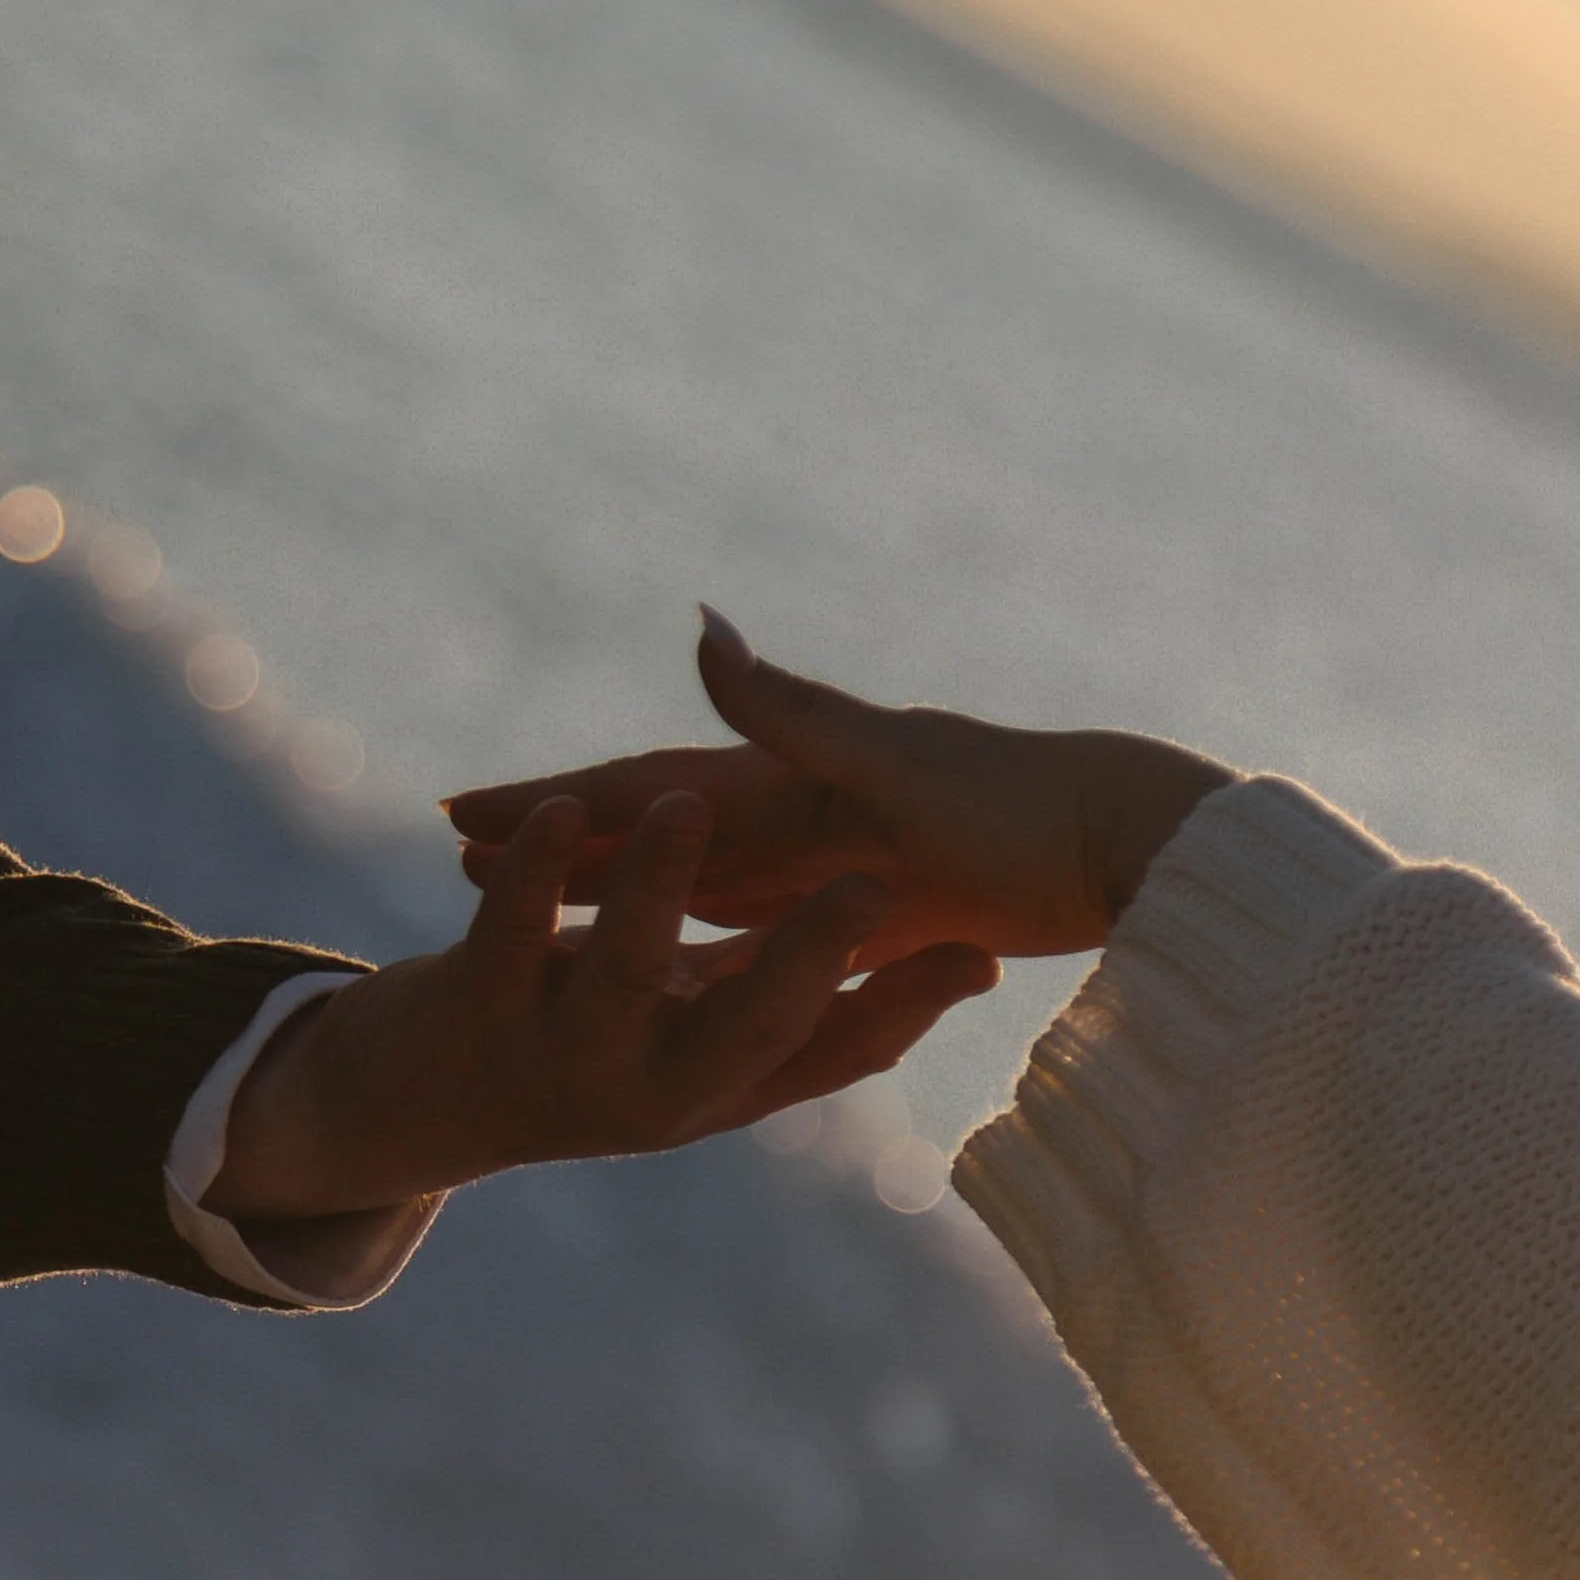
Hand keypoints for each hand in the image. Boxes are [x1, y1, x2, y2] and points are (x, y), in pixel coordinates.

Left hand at [206, 788, 998, 1220]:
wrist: (412, 1100)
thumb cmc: (598, 1048)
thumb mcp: (716, 1034)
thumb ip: (833, 1001)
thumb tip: (980, 958)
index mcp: (718, 1085)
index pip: (828, 1049)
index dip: (897, 1005)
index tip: (972, 949)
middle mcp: (647, 1088)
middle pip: (744, 1026)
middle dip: (808, 959)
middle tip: (870, 888)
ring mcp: (558, 1054)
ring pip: (622, 972)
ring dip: (660, 890)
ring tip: (693, 806)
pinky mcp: (473, 1007)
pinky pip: (510, 935)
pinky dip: (534, 874)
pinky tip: (564, 808)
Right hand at [444, 612, 1234, 962]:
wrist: (1127, 845)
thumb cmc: (1018, 806)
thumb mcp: (891, 764)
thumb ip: (789, 713)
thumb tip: (699, 628)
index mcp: (790, 778)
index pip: (641, 790)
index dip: (548, 806)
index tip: (456, 814)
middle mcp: (798, 812)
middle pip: (650, 830)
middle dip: (555, 838)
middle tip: (452, 850)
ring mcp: (830, 860)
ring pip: (691, 876)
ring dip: (611, 884)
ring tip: (525, 896)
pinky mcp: (868, 906)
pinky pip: (755, 922)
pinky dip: (696, 930)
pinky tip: (660, 951)